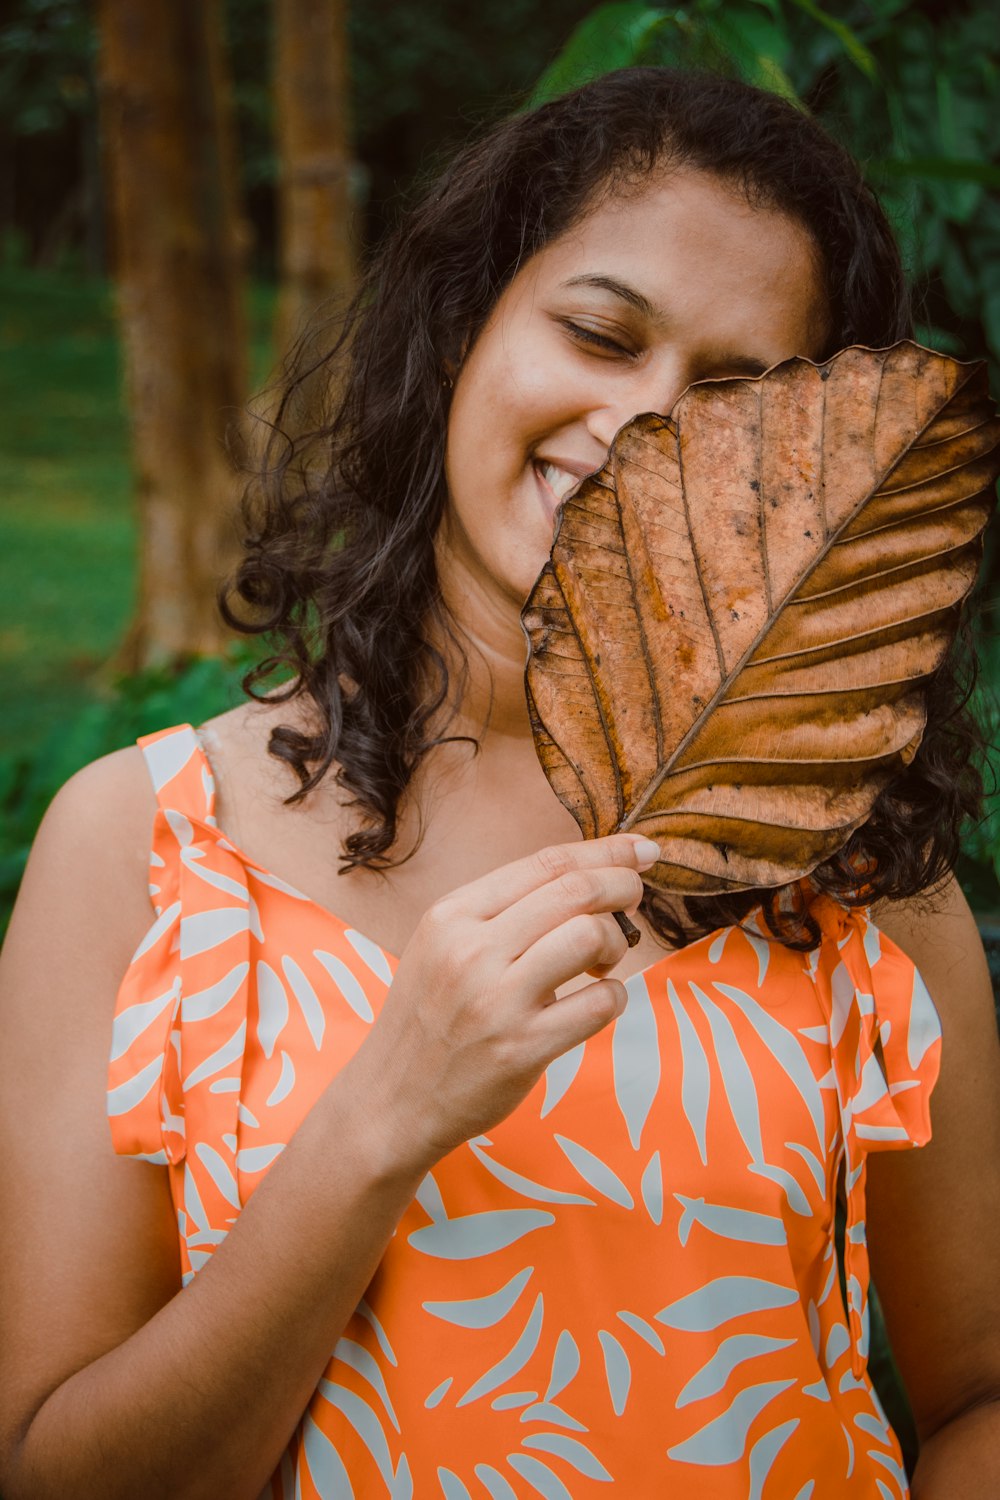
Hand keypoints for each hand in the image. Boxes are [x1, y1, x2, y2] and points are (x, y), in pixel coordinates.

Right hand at [349, 834, 658, 1168]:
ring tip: (603, 962)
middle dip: (623, 887)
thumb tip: (584, 876)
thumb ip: (500, 911)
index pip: (545, 863)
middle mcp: (471, 950)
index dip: (605, 850)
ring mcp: (496, 1001)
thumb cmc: (428, 1018)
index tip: (641, 850)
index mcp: (451, 915)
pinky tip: (598, 1001)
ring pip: (589, 936)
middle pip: (576, 891)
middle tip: (634, 901)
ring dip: (615, 943)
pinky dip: (614, 997)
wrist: (389, 1100)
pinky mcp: (522, 1049)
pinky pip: (599, 1003)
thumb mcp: (441, 946)